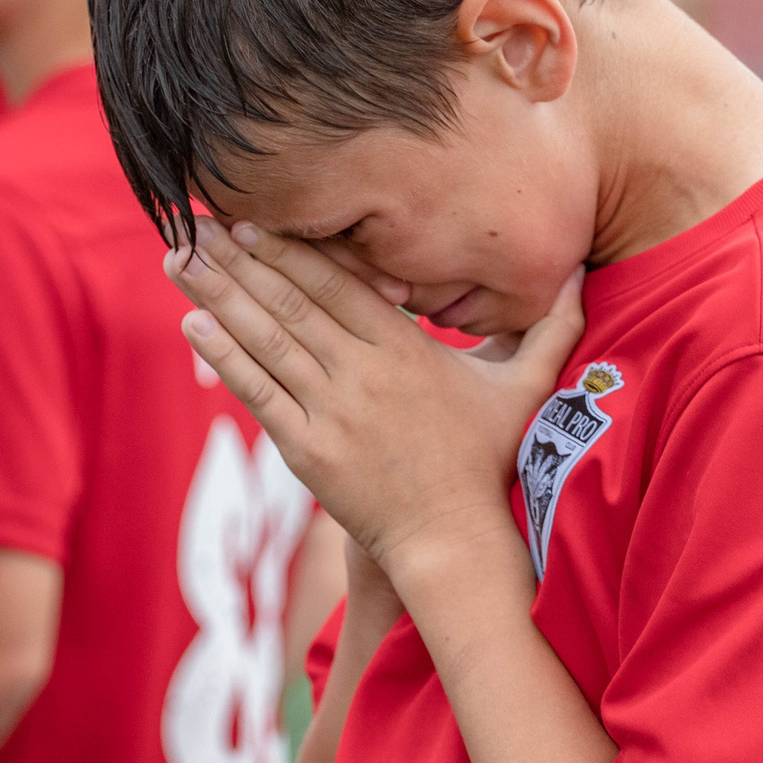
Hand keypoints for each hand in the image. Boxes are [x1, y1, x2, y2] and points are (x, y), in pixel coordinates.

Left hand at [169, 221, 586, 592]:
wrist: (457, 543)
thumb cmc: (491, 465)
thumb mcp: (527, 389)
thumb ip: (552, 328)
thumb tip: (584, 274)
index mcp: (407, 351)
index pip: (339, 284)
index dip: (292, 248)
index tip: (254, 219)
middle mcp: (365, 374)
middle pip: (291, 303)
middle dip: (238, 260)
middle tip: (196, 223)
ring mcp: (333, 413)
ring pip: (266, 342)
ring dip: (217, 298)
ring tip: (178, 261)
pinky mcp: (308, 452)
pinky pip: (258, 396)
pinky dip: (224, 360)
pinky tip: (192, 328)